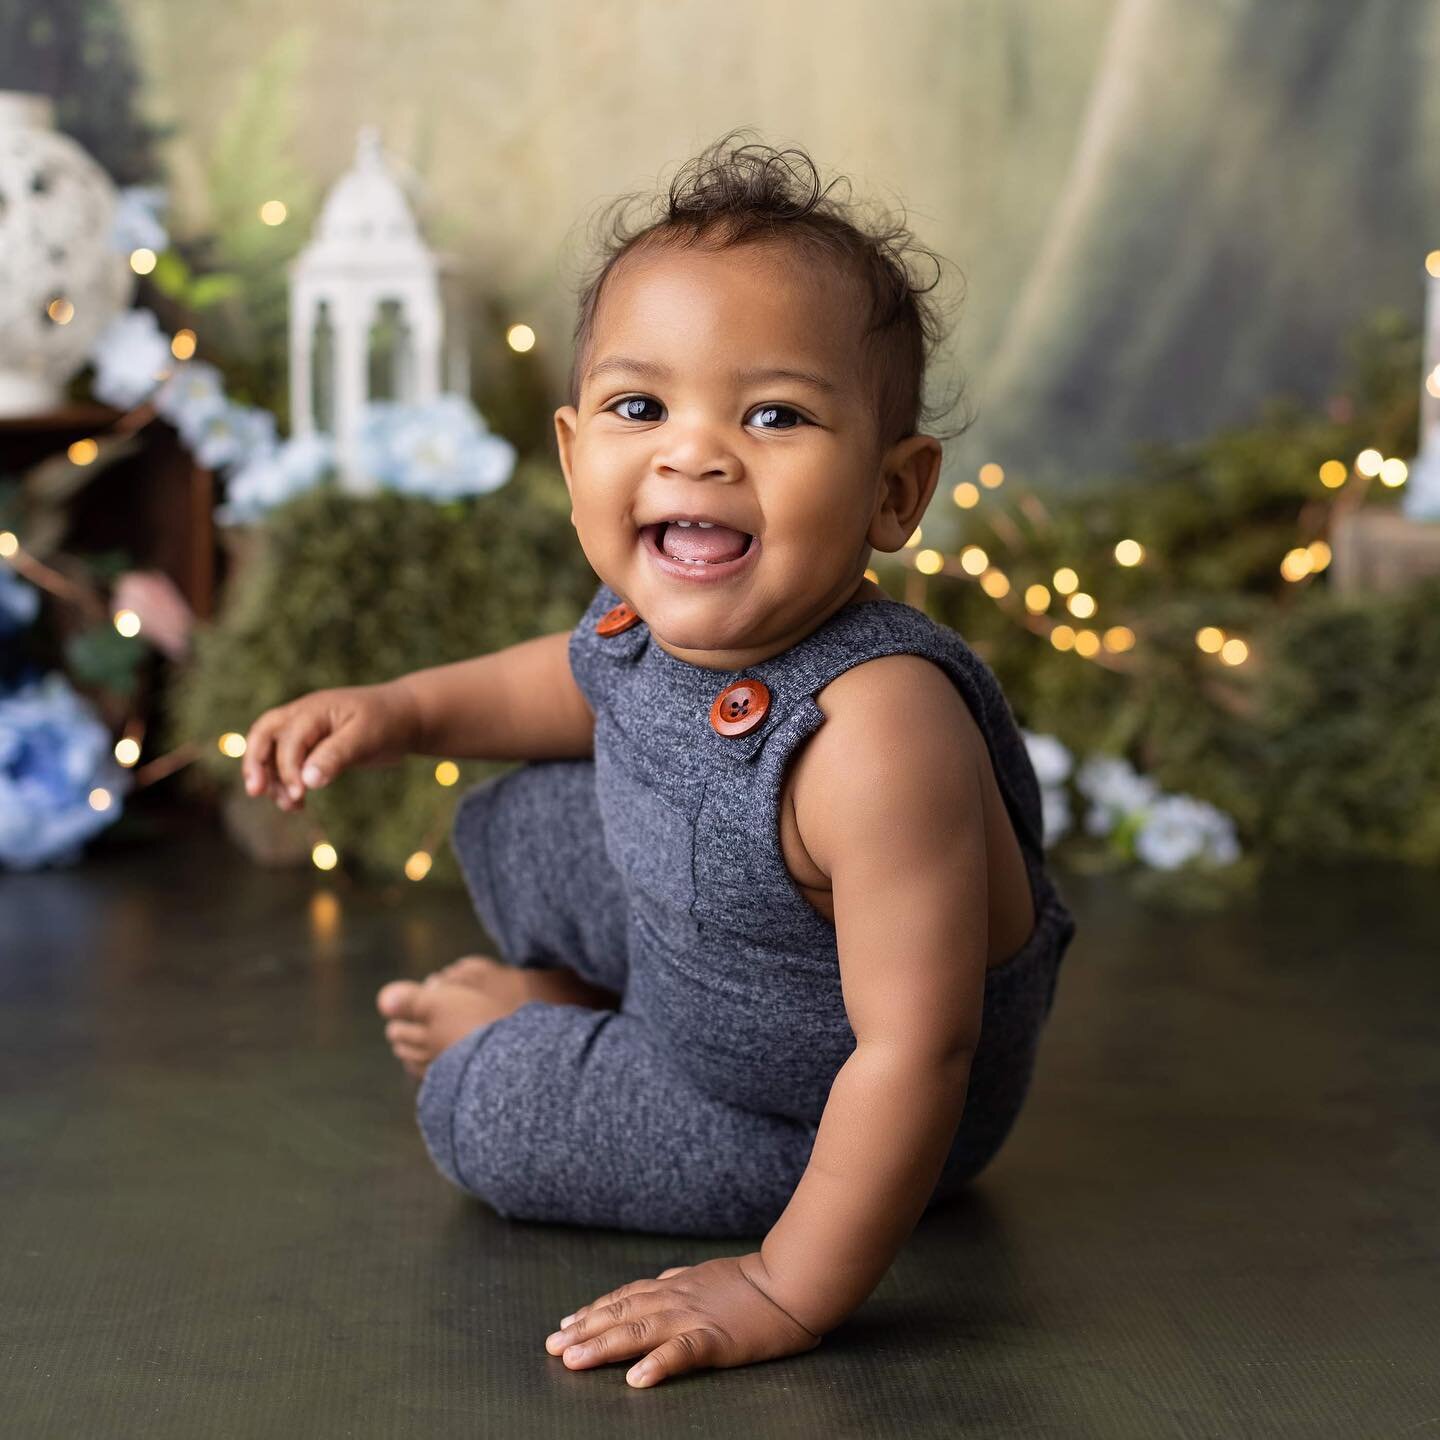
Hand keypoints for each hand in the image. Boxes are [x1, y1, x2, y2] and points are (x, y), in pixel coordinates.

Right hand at [242, 681, 419, 811]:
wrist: (405, 717)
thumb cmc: (387, 723)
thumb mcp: (366, 738)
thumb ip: (336, 756)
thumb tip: (308, 780)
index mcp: (314, 710)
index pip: (289, 739)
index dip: (288, 768)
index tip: (300, 794)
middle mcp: (303, 716)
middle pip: (263, 734)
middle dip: (255, 764)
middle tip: (256, 792)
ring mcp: (305, 730)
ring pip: (271, 750)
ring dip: (273, 779)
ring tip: (290, 806)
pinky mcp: (311, 746)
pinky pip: (287, 761)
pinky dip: (286, 781)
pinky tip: (297, 802)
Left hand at [544, 1252, 821, 1388]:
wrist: (791, 1281)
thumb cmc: (754, 1281)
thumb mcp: (708, 1273)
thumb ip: (680, 1279)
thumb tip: (658, 1280)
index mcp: (675, 1286)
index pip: (624, 1297)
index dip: (593, 1311)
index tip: (565, 1323)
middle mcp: (675, 1298)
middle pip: (621, 1314)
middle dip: (584, 1331)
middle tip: (552, 1346)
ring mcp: (694, 1318)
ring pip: (639, 1331)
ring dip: (603, 1346)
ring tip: (573, 1361)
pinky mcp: (716, 1339)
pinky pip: (682, 1353)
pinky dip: (657, 1364)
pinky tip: (636, 1380)